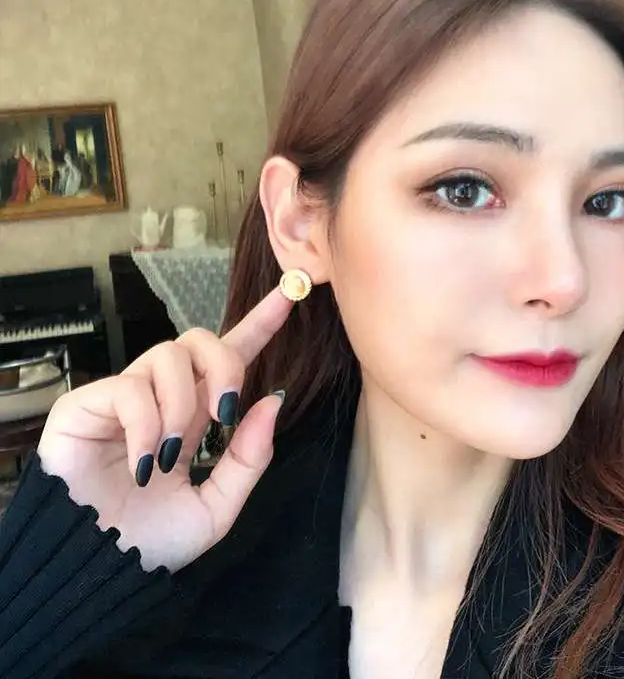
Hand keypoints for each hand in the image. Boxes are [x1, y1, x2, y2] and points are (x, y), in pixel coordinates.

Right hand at [36, 286, 292, 572]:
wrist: (96, 573)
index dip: (260, 324)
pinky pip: (129, 389)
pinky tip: (145, 463)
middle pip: (200, 339)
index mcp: (196, 415)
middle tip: (223, 412)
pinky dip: (146, 425)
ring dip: (181, 405)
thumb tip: (274, 400)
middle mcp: (163, 397)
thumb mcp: (217, 508)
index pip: (231, 356)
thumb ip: (248, 458)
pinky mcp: (87, 405)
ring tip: (171, 455)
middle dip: (224, 363)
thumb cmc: (151, 543)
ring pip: (167, 356)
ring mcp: (124, 398)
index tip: (291, 294)